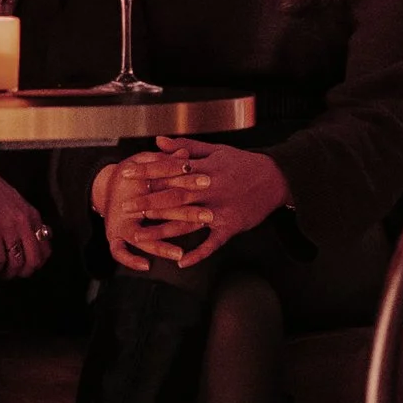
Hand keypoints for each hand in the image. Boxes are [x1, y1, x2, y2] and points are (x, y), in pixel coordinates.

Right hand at [0, 165, 53, 279]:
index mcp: (32, 215)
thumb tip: (39, 237)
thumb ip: (29, 220)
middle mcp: (23, 222)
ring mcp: (7, 227)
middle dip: (26, 272)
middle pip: (33, 259)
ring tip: (4, 273)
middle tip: (17, 274)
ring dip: (10, 273)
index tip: (30, 267)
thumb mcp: (18, 202)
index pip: (45, 247)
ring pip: (16, 262)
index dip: (39, 263)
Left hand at [105, 139, 286, 268]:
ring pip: (187, 222)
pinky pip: (212, 244)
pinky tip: (181, 262)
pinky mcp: (230, 227)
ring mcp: (220, 210)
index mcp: (205, 169)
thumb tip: (158, 141)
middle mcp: (210, 189)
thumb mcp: (216, 150)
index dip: (147, 171)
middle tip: (125, 208)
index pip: (170, 169)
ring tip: (141, 237)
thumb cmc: (244, 163)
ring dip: (163, 230)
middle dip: (148, 202)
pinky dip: (197, 254)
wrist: (277, 179)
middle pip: (174, 196)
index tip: (126, 174)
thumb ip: (186, 147)